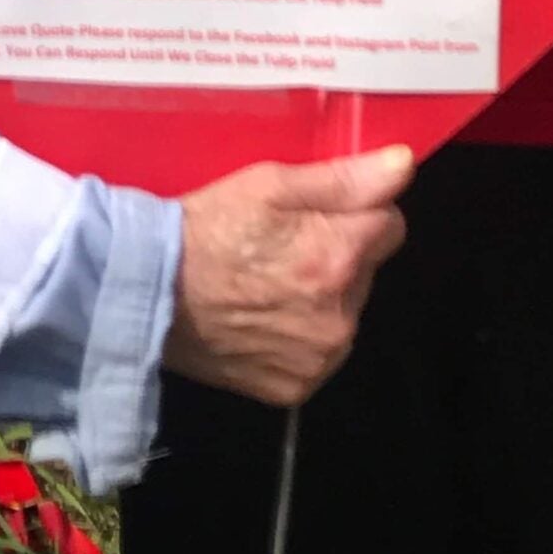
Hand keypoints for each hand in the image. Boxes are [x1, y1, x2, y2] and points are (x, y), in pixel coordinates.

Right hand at [165, 145, 411, 405]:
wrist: (149, 293)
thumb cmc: (207, 228)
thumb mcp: (269, 184)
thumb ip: (344, 177)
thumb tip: (403, 164)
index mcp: (338, 256)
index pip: (390, 224)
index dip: (355, 211)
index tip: (314, 213)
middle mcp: (340, 316)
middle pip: (366, 270)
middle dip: (337, 253)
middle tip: (282, 244)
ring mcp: (319, 359)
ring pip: (345, 312)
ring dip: (322, 296)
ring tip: (268, 281)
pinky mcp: (296, 389)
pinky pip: (319, 352)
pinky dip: (300, 335)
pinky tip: (263, 317)